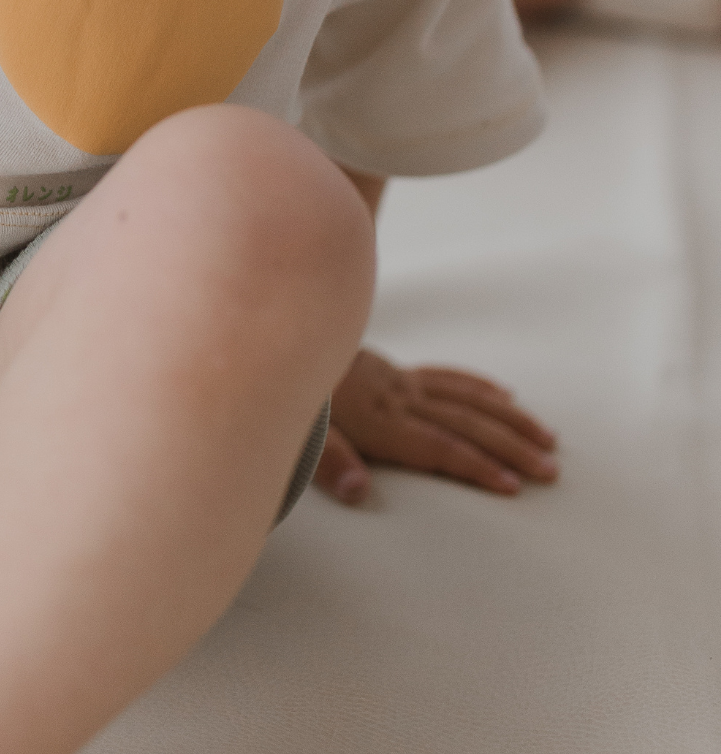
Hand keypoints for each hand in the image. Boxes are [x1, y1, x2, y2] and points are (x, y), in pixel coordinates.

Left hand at [314, 347, 558, 504]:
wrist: (275, 333)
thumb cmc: (290, 394)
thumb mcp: (300, 432)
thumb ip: (329, 461)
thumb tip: (357, 493)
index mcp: (378, 421)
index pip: (439, 448)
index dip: (477, 466)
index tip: (514, 486)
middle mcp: (397, 399)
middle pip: (464, 424)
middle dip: (511, 448)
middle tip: (551, 471)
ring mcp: (399, 383)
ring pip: (465, 399)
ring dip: (509, 419)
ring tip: (547, 439)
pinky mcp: (394, 372)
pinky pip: (446, 377)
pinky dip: (479, 386)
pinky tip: (504, 396)